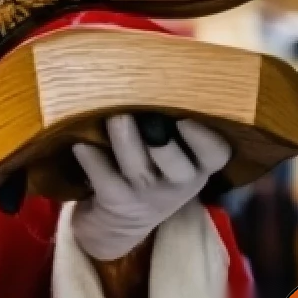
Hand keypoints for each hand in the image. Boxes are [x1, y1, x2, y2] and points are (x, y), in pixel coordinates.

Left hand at [71, 115, 230, 261]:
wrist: (119, 223)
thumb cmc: (149, 170)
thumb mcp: (172, 153)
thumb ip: (168, 121)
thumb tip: (152, 75)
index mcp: (197, 165)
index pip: (215, 154)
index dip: (204, 138)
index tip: (186, 118)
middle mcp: (176, 182)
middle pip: (177, 166)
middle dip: (162, 141)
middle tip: (147, 116)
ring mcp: (144, 195)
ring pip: (138, 167)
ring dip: (124, 138)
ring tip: (115, 116)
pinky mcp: (114, 201)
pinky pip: (104, 177)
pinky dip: (91, 157)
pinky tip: (81, 143)